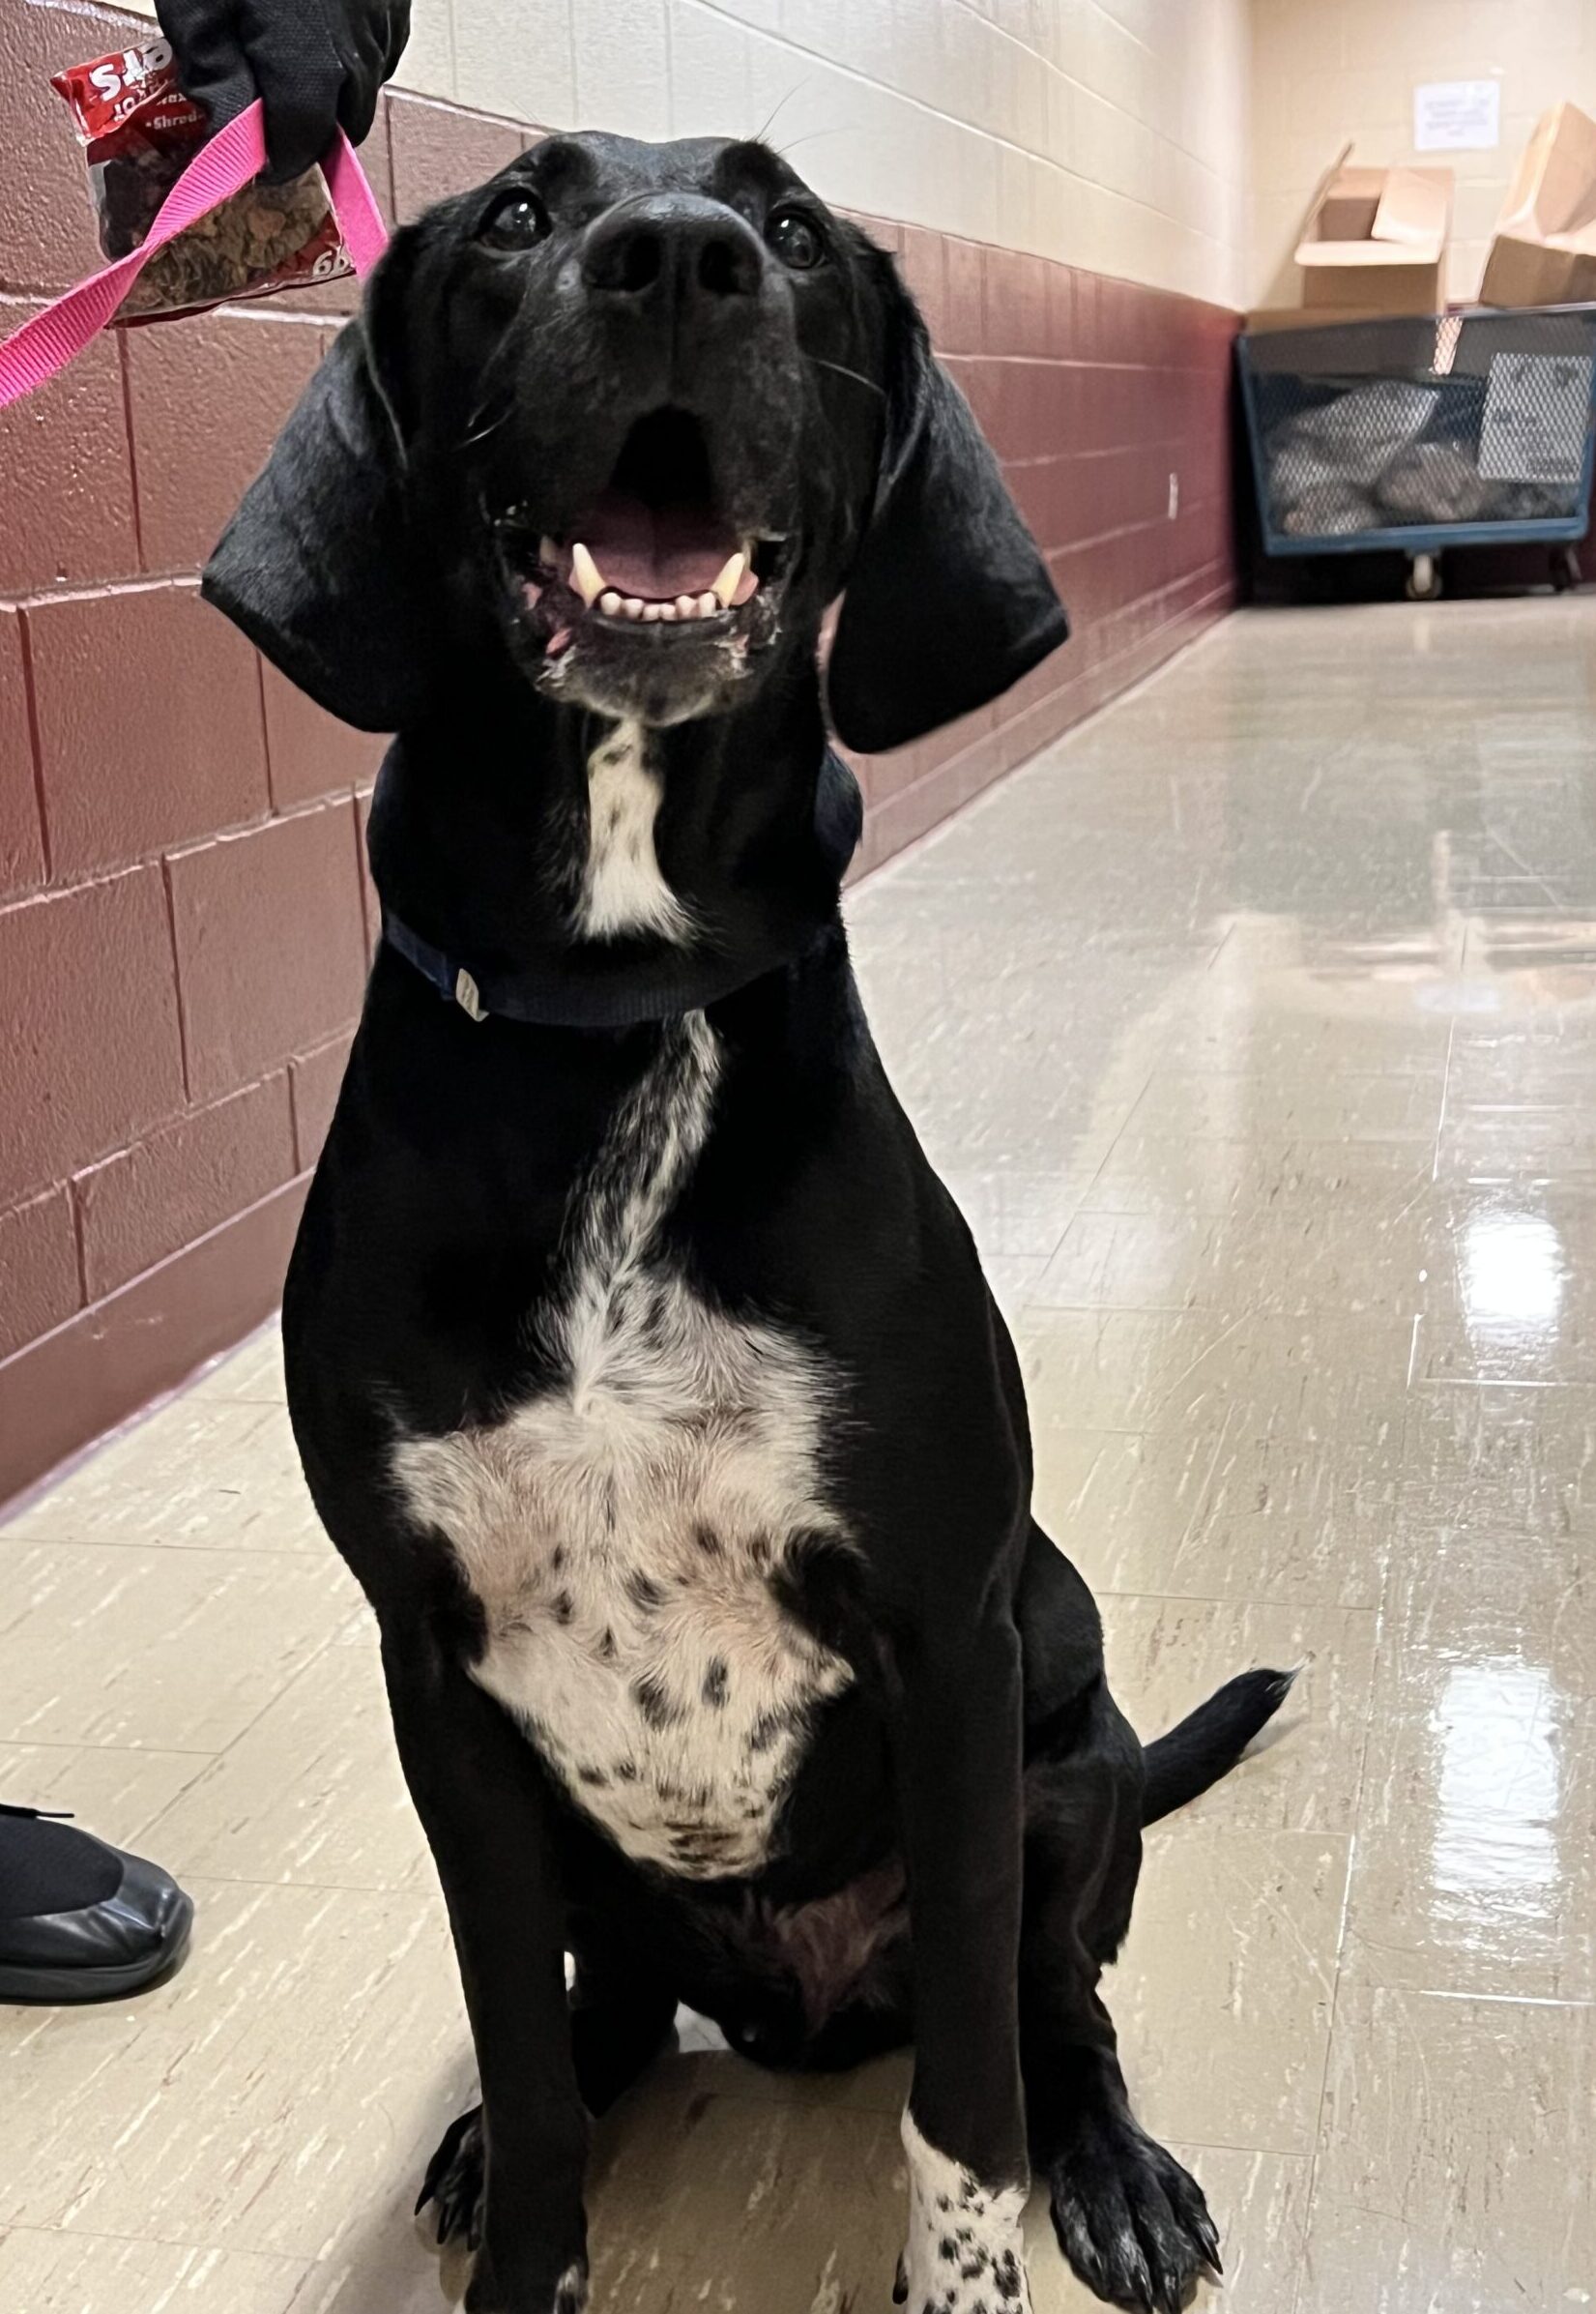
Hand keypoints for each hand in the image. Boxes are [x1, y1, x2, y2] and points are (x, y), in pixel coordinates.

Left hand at [155, 0, 409, 181]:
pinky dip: (349, 56)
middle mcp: (359, 56)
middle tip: (262, 112)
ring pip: (362, 90)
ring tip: (285, 60)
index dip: (271, 162)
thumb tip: (227, 133)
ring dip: (328, 93)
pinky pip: (378, 50)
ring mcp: (384, 25)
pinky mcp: (395, 2)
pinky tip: (316, 28)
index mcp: (309, 67)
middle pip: (340, 129)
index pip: (299, 150)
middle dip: (303, 131)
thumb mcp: (200, 2)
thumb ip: (213, 74)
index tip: (247, 161)